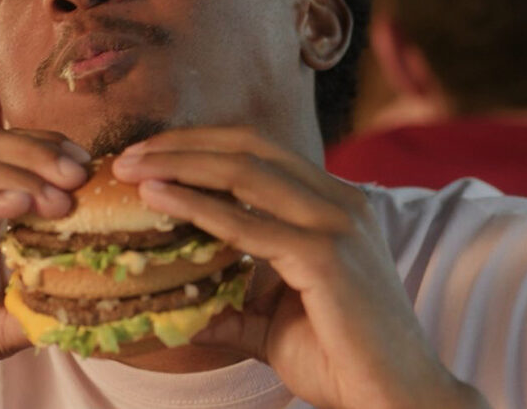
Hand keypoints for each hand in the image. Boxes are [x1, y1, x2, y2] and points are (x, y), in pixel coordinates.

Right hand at [0, 128, 90, 408]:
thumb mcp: (2, 323)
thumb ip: (40, 303)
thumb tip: (93, 298)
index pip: (9, 154)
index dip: (49, 150)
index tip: (90, 168)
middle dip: (40, 153)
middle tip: (81, 175)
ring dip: (20, 177)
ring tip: (59, 200)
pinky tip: (19, 205)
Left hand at [111, 127, 487, 408]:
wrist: (398, 399)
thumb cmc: (343, 360)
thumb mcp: (275, 321)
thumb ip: (233, 302)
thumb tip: (180, 305)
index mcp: (335, 205)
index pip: (261, 152)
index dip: (203, 144)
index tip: (152, 156)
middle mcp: (340, 202)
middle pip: (250, 146)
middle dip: (184, 143)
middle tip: (129, 156)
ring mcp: (337, 224)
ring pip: (245, 172)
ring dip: (180, 164)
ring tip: (132, 169)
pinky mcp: (326, 256)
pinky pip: (247, 224)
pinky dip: (197, 206)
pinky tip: (159, 199)